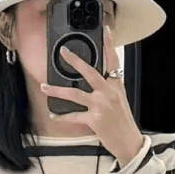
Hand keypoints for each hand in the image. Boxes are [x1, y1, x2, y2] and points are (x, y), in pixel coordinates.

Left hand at [40, 24, 145, 167]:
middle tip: (63, 52)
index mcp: (116, 86)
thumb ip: (108, 90)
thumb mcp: (119, 101)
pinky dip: (62, 116)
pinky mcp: (94, 119)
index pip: (113, 60)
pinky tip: (54, 115)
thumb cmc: (124, 124)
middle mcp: (109, 93)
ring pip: (74, 93)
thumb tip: (93, 82)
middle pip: (89, 71)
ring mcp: (101, 105)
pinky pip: (73, 116)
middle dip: (74, 60)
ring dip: (57, 90)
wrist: (130, 143)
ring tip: (45, 87)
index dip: (109, 43)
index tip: (104, 30)